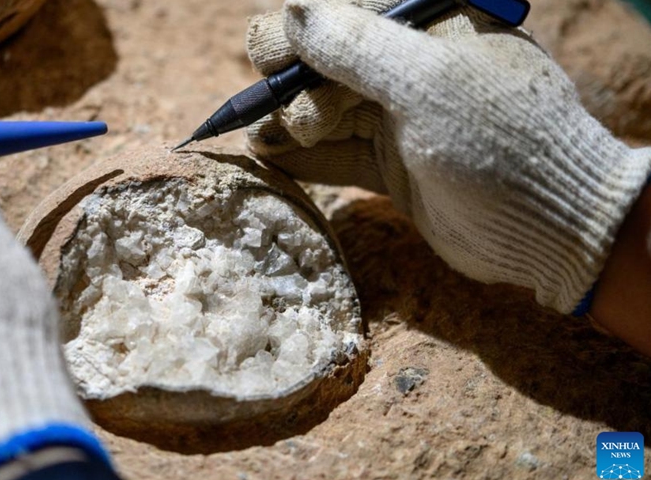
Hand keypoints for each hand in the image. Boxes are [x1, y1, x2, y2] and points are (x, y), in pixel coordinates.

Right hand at [246, 0, 650, 312]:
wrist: (549, 226)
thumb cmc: (499, 140)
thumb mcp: (427, 84)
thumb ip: (357, 47)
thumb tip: (290, 14)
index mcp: (423, 24)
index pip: (340, 10)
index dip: (296, 34)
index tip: (273, 63)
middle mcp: (406, 64)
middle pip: (321, 61)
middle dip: (295, 86)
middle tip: (305, 120)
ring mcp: (396, 115)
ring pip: (321, 108)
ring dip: (288, 123)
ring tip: (270, 141)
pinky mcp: (389, 161)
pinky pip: (334, 152)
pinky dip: (301, 156)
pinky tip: (269, 158)